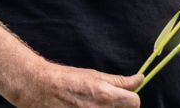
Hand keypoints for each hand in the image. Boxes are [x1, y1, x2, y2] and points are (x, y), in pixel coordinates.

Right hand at [9, 62, 142, 107]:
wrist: (40, 88)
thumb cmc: (67, 79)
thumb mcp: (95, 75)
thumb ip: (120, 81)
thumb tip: (140, 79)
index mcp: (105, 96)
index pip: (134, 103)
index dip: (132, 98)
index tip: (125, 96)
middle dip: (118, 107)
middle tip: (107, 101)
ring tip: (92, 104)